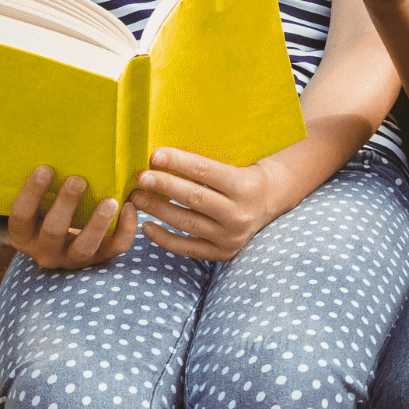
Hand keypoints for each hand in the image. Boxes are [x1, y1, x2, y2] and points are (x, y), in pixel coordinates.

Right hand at [6, 166, 138, 269]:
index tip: (46, 169)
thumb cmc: (55, 207)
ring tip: (110, 200)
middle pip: (53, 231)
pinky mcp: (102, 258)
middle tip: (77, 180)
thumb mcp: (43, 201)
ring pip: (84, 247)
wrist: (74, 238)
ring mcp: (73, 259)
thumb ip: (46, 184)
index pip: (21, 216)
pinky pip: (115, 247)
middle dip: (66, 205)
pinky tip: (128, 206)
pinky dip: (125, 228)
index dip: (31, 193)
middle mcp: (46, 252)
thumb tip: (56, 141)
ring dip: (97, 223)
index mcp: (24, 235)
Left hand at [127, 147, 284, 261]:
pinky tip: (147, 226)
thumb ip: (204, 166)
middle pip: (194, 198)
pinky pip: (187, 248)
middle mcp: (240, 213)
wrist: (271, 202)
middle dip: (164, 186)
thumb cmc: (244, 177)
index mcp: (245, 186)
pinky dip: (164, 239)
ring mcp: (231, 236)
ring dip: (158, 210)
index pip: (205, 171)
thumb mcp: (235, 166)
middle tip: (141, 177)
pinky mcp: (223, 253)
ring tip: (137, 198)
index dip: (178, 162)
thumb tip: (162, 158)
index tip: (154, 155)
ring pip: (187, 223)